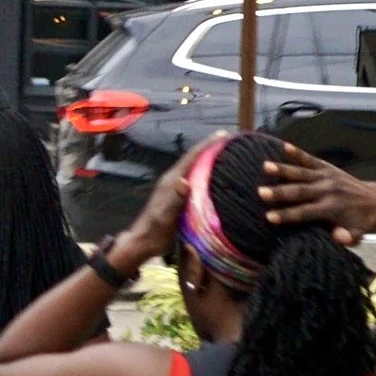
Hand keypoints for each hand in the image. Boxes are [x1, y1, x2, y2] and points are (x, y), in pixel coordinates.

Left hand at [118, 139, 220, 267]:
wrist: (144, 242)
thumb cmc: (155, 229)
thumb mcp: (166, 215)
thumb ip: (175, 198)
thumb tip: (184, 181)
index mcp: (172, 180)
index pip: (192, 157)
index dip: (207, 144)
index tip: (223, 134)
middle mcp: (175, 180)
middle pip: (195, 159)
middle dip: (210, 148)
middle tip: (230, 140)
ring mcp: (177, 188)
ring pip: (196, 168)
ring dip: (209, 159)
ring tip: (227, 153)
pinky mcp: (180, 197)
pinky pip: (197, 180)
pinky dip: (207, 174)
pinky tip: (217, 178)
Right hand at [258, 139, 375, 244]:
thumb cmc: (361, 223)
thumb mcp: (358, 235)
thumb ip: (348, 237)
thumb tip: (338, 237)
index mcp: (332, 209)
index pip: (305, 213)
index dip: (287, 215)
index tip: (269, 217)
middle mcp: (328, 191)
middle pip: (300, 191)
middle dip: (280, 192)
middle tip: (260, 193)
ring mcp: (327, 177)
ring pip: (302, 173)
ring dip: (284, 170)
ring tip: (265, 166)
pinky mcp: (328, 168)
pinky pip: (311, 160)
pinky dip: (298, 153)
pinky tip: (284, 146)